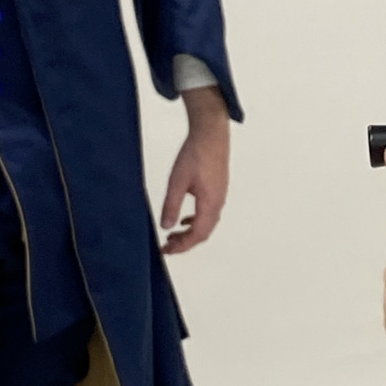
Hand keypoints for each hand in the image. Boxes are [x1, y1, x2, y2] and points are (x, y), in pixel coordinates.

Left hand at [162, 85, 229, 253]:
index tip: (166, 251)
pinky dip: (195, 222)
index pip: (197, 235)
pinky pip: (208, 214)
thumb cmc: (195, 154)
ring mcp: (219, 197)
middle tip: (167, 247)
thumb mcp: (177, 181)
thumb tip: (166, 227)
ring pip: (206, 224)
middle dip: (185, 243)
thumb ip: (171, 206)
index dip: (182, 246)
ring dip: (190, 233)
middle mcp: (217, 203)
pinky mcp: (217, 190)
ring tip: (172, 236)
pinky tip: (184, 220)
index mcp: (209, 204)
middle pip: (203, 233)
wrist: (211, 134)